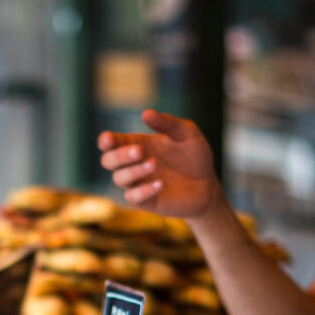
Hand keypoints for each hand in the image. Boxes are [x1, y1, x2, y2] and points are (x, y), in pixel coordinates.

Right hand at [98, 109, 222, 218]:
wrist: (208, 185)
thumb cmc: (195, 156)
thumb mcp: (186, 133)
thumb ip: (167, 123)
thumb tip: (145, 113)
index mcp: (136, 145)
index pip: (111, 143)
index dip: (105, 141)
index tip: (109, 138)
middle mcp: (132, 165)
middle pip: (108, 161)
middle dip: (120, 155)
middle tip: (140, 151)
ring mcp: (137, 184)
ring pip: (119, 178)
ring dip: (134, 170)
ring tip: (154, 164)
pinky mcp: (146, 201)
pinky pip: (133, 197)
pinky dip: (144, 190)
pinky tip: (161, 183)